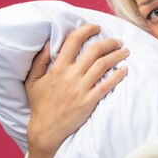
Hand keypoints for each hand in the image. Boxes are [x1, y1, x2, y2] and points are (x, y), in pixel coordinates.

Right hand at [25, 24, 128, 157]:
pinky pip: (107, 85)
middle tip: (117, 41)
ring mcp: (81, 89)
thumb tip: (46, 42)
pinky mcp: (89, 101)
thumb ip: (39, 61)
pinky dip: (118, 75)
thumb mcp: (32, 81)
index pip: (73, 41)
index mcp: (57, 68)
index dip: (86, 30)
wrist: (46, 130)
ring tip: (125, 52)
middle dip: (109, 43)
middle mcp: (71, 76)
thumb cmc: (40, 105)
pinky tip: (124, 70)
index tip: (96, 27)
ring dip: (117, 56)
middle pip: (94, 51)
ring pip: (103, 65)